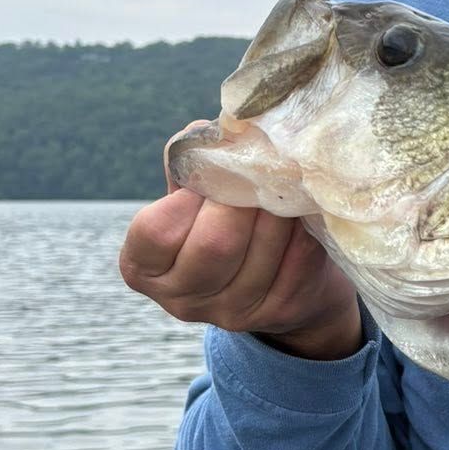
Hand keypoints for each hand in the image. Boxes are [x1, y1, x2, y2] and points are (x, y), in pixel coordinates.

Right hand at [119, 126, 361, 358]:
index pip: (156, 231)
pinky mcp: (279, 313)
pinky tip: (303, 211)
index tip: (213, 173)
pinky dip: (304, 228)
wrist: (278, 275)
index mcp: (143, 268)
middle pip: (214, 244)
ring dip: (279, 208)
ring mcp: (231, 314)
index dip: (189, 196)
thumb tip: (210, 135)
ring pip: (261, 251)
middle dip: (242, 198)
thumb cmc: (222, 220)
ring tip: (286, 183)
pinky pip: (298, 259)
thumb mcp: (193, 197)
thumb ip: (191, 165)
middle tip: (260, 171)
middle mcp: (181, 301)